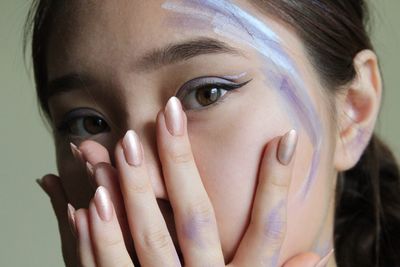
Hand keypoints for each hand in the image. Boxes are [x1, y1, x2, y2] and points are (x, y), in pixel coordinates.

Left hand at [37, 97, 333, 265]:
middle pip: (195, 220)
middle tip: (167, 117)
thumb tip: (317, 254)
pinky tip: (80, 204)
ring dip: (131, 194)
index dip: (278, 184)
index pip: (269, 228)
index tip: (287, 138)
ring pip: (146, 241)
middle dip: (180, 166)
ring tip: (120, 149)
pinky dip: (94, 239)